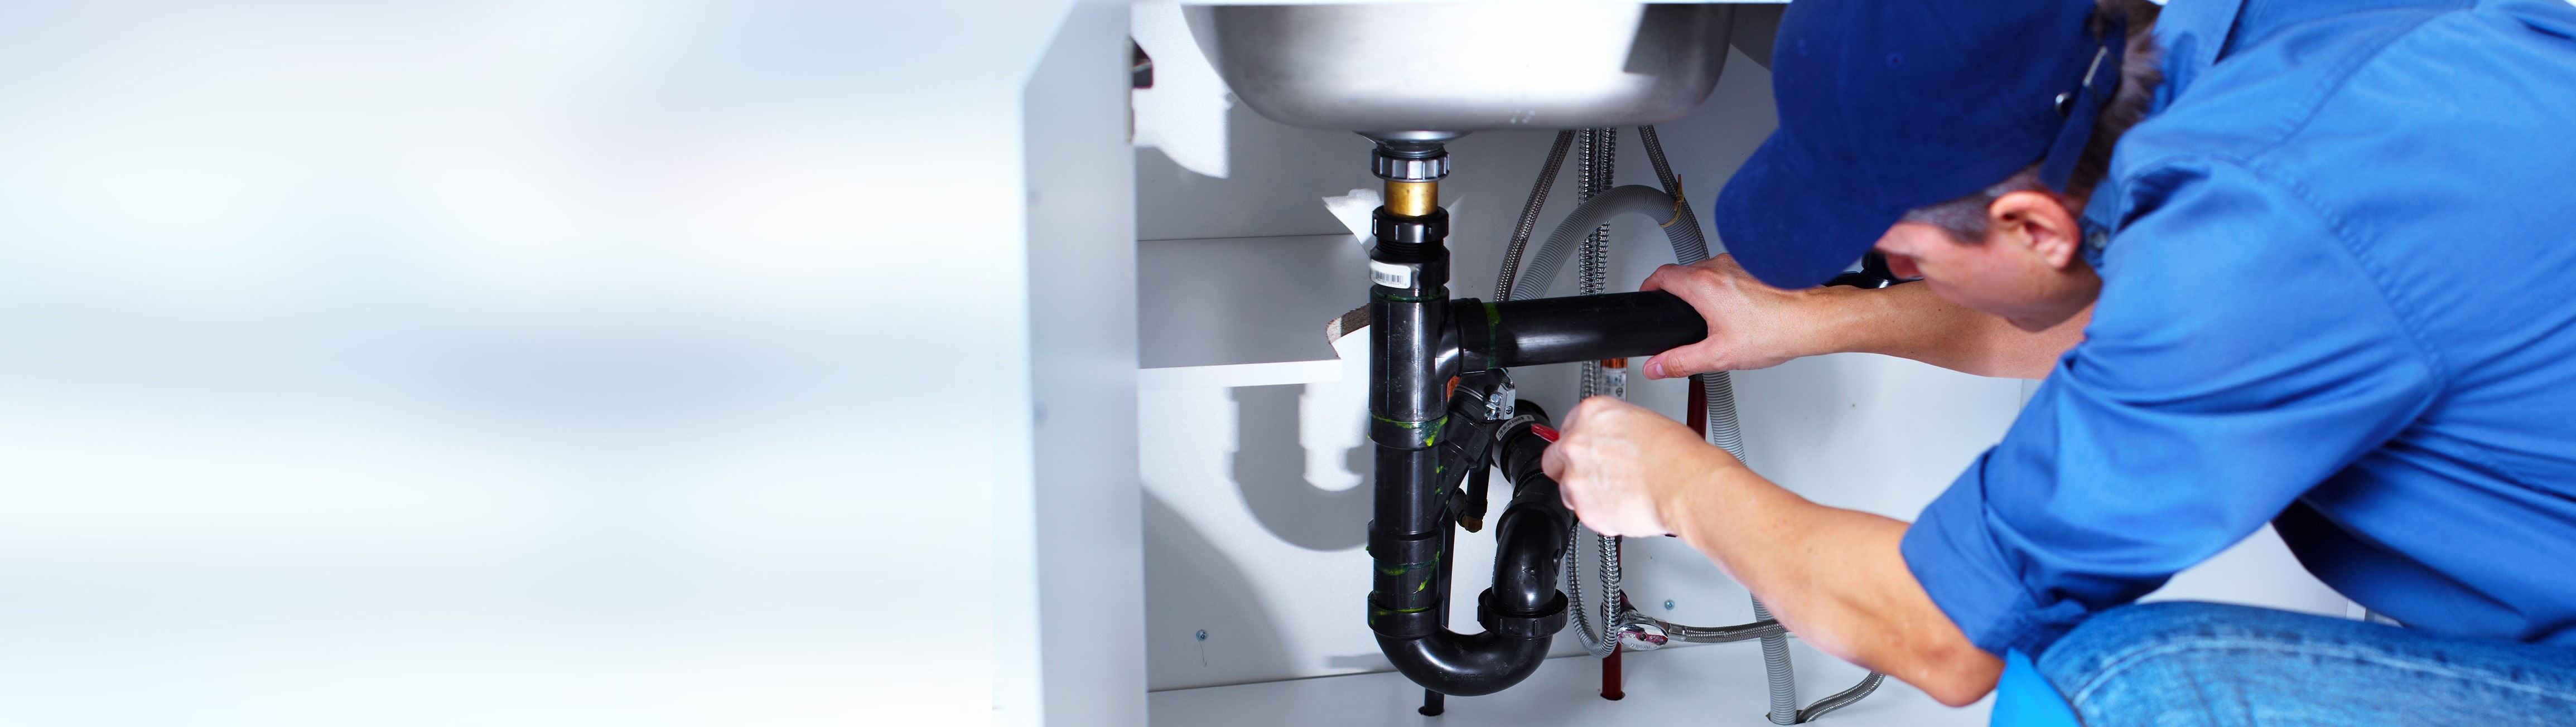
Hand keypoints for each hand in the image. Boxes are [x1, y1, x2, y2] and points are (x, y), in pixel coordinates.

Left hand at [1540, 396, 1744, 537]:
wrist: (1685, 484)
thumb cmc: (1676, 454)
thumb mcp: (1641, 421)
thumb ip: (1612, 430)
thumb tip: (1608, 441)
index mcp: (1590, 414)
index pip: (1567, 428)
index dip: (1581, 443)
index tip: (1588, 452)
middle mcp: (1576, 443)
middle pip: (1555, 459)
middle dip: (1570, 469)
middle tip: (1594, 476)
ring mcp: (1576, 477)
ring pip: (1567, 490)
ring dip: (1586, 494)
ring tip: (1618, 493)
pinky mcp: (1584, 508)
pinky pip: (1585, 514)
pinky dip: (1601, 514)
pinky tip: (1623, 506)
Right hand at [1639, 254, 1843, 377]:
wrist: (1813, 318)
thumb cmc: (1776, 330)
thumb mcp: (1719, 355)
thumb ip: (1680, 361)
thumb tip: (1656, 366)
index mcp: (1704, 284)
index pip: (1661, 274)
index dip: (1649, 285)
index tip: (1647, 294)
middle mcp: (1720, 266)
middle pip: (1684, 272)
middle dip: (1678, 292)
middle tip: (1680, 314)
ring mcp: (1740, 262)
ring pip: (1709, 271)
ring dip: (1705, 289)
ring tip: (1714, 317)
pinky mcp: (1756, 264)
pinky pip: (1731, 271)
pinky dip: (1727, 286)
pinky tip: (1740, 310)